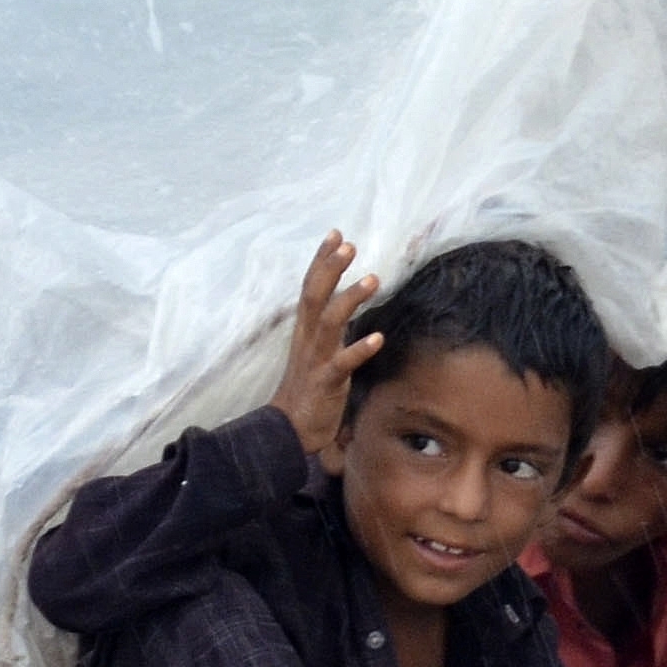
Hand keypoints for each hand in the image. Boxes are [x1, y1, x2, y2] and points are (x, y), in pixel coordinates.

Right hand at [271, 231, 383, 467]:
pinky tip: (378, 338)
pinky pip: (342, 364)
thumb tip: (347, 305)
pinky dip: (359, 350)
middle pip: (315, 296)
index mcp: (305, 331)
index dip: (322, 261)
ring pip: (330, 323)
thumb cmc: (308, 391)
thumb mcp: (318, 353)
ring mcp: (315, 360)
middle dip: (330, 269)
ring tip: (373, 279)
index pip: (311, 288)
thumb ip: (330, 329)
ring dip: (350, 299)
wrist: (288, 432)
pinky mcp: (325, 383)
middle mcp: (307, 340)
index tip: (336, 235)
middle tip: (349, 245)